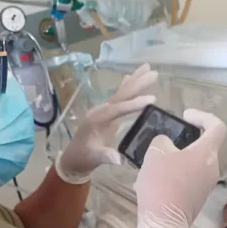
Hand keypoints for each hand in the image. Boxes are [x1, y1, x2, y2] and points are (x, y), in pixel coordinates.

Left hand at [56, 63, 158, 184]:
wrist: (72, 159)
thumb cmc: (83, 158)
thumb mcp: (94, 158)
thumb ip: (105, 156)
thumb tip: (119, 159)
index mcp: (97, 120)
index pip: (118, 109)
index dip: (134, 104)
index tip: (152, 99)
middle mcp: (100, 111)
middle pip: (121, 95)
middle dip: (137, 83)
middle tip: (154, 73)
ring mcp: (103, 111)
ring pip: (121, 93)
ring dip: (134, 81)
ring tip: (148, 68)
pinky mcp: (106, 114)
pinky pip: (118, 98)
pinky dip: (126, 87)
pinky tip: (130, 77)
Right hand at [133, 109, 226, 227]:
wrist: (163, 222)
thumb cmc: (161, 183)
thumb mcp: (155, 153)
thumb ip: (163, 141)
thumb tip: (167, 146)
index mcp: (207, 153)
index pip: (217, 127)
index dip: (203, 116)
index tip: (186, 116)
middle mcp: (212, 169)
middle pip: (203, 147)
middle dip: (184, 142)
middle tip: (164, 142)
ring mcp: (206, 186)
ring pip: (193, 165)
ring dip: (176, 161)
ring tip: (153, 164)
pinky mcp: (197, 200)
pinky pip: (188, 181)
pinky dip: (174, 176)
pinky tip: (153, 182)